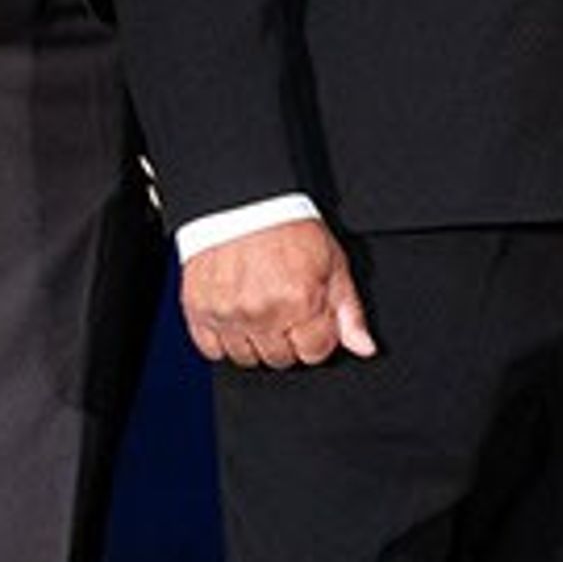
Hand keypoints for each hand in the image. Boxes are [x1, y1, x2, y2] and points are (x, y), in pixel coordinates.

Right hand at [183, 219, 375, 369]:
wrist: (242, 202)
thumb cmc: (289, 228)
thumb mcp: (334, 263)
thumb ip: (350, 312)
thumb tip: (364, 348)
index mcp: (300, 301)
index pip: (314, 353)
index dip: (317, 338)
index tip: (312, 319)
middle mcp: (262, 312)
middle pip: (280, 360)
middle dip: (288, 340)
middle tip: (286, 310)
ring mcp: (227, 314)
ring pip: (246, 359)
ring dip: (256, 342)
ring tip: (260, 310)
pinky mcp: (198, 310)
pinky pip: (212, 350)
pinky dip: (224, 339)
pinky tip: (236, 316)